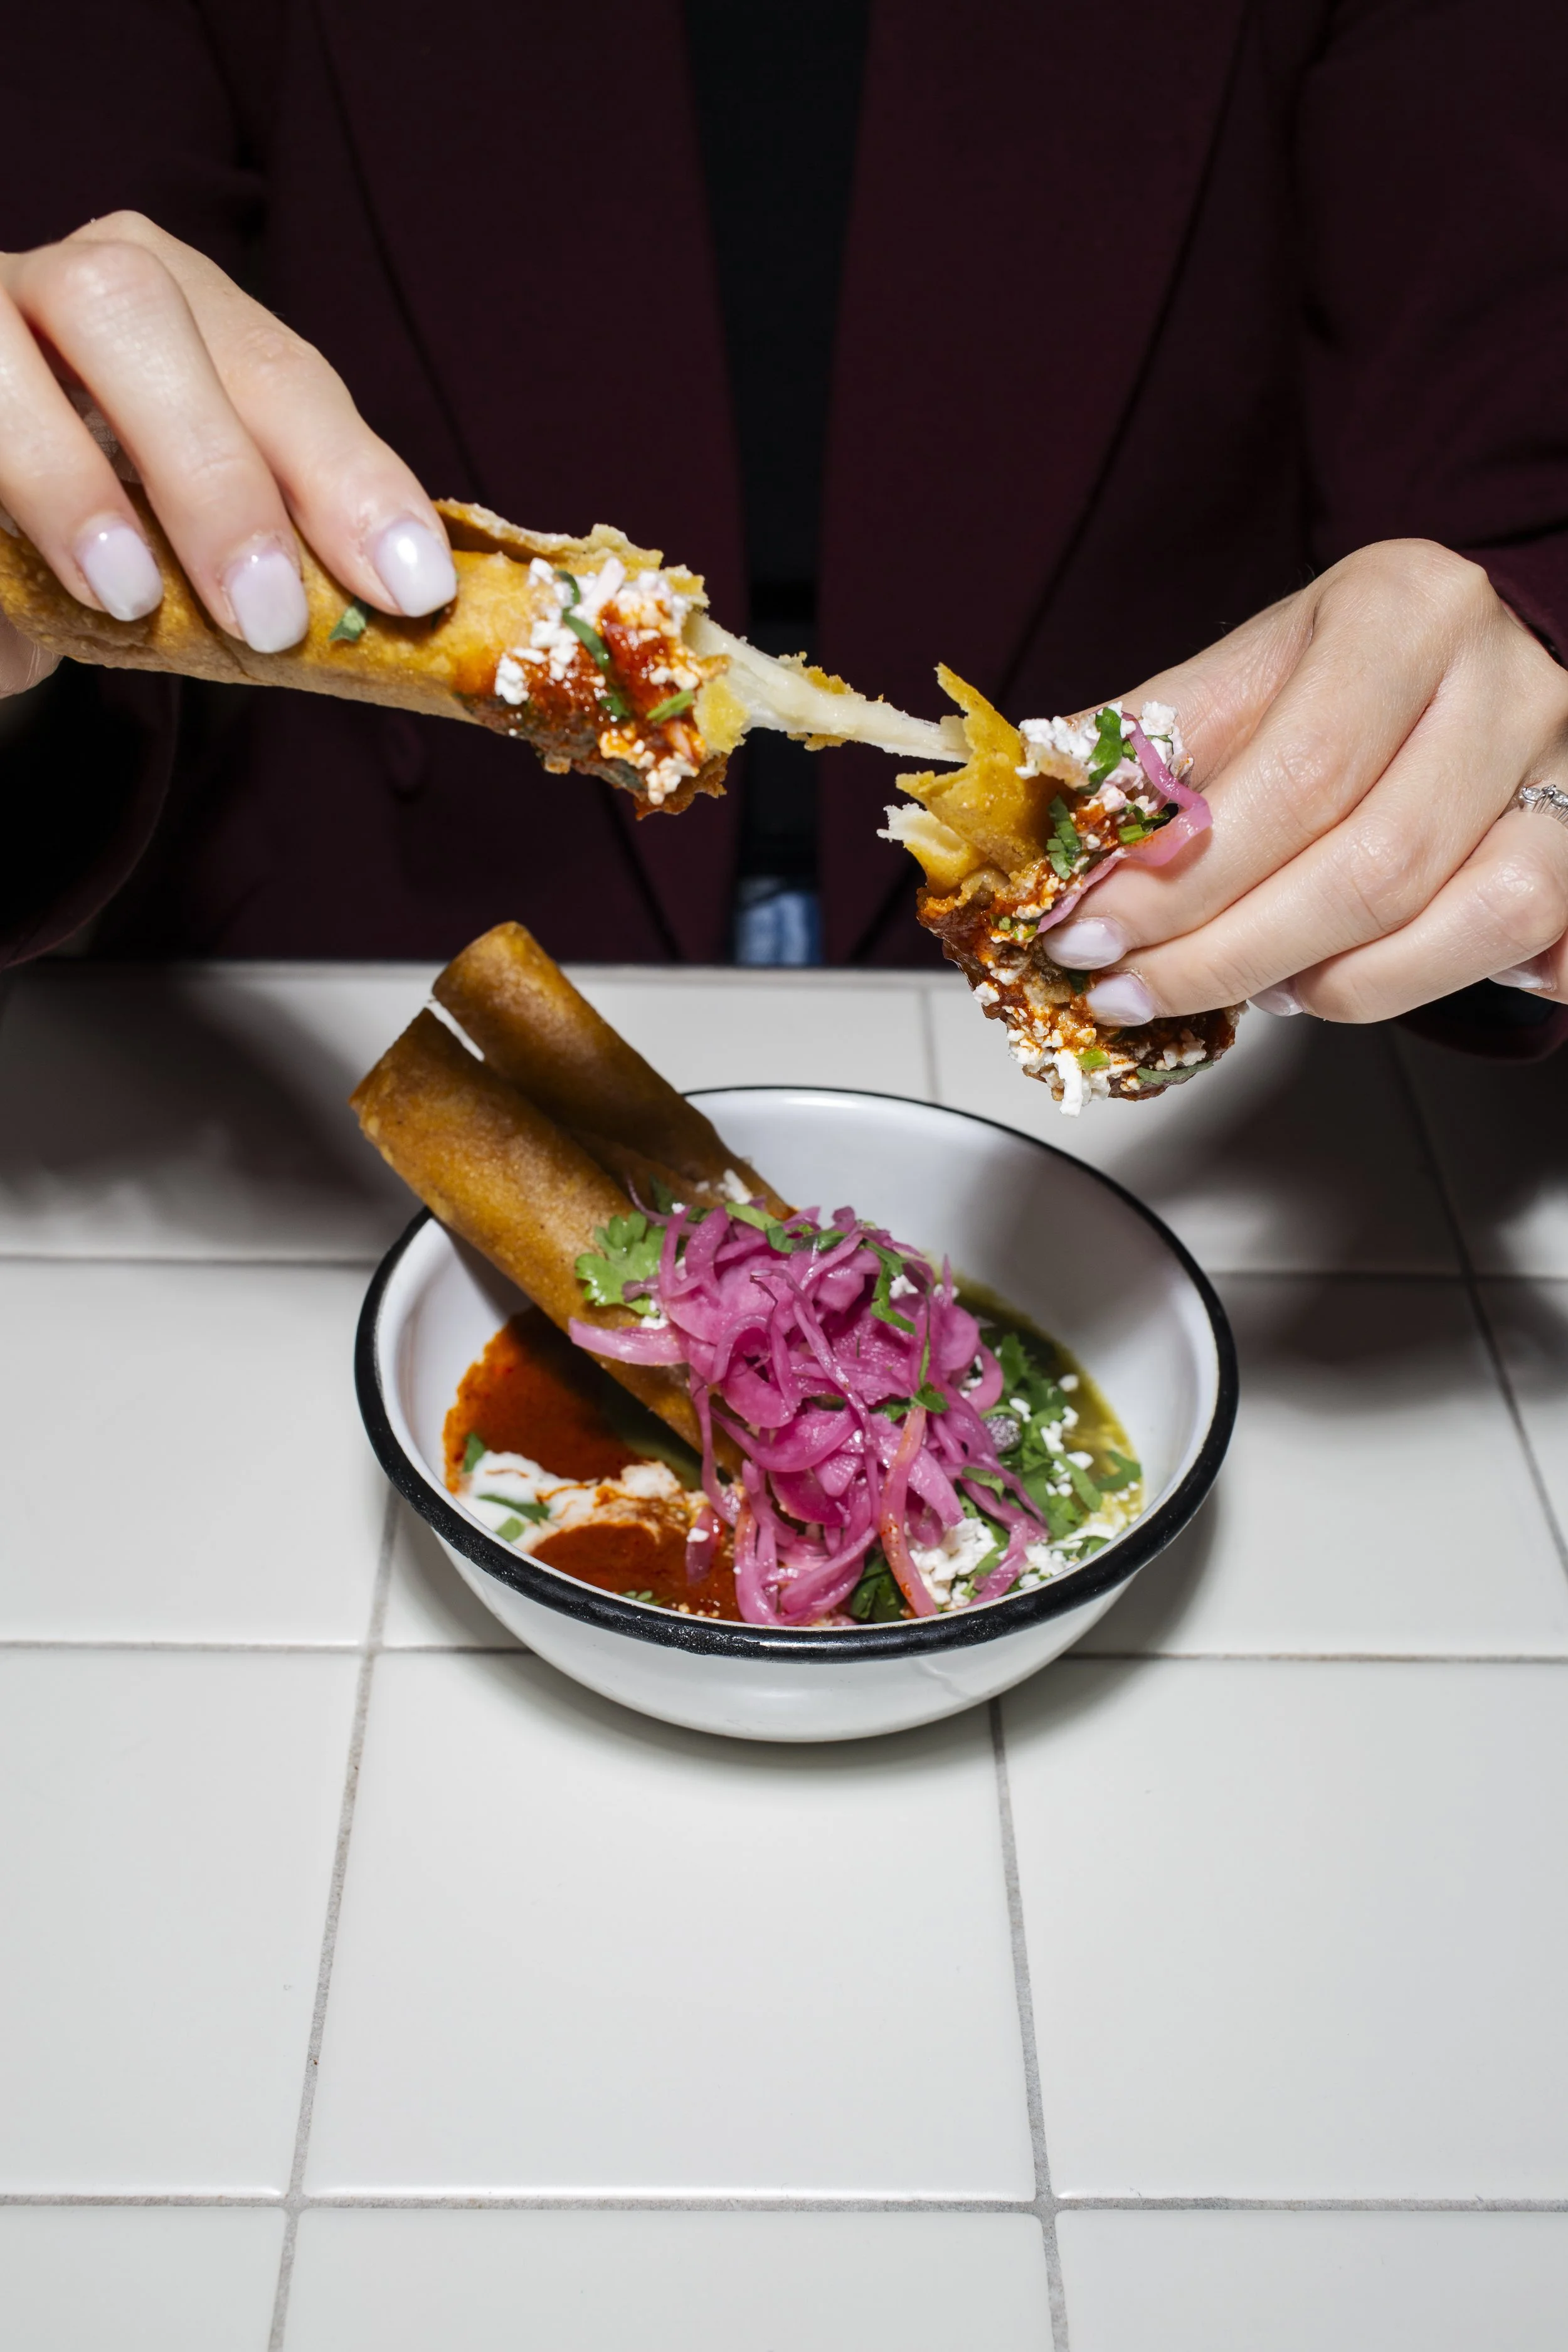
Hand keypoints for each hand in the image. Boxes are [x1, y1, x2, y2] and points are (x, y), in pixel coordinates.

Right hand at [0, 211, 455, 685]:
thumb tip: (405, 610)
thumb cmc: (94, 554)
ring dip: (75, 481)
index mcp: (170, 306)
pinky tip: (44, 588)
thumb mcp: (196, 551)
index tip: (414, 584)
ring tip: (134, 597)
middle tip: (271, 616)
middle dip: (216, 470)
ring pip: (3, 348)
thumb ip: (280, 556)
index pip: (273, 366)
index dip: (345, 470)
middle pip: (136, 310)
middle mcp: (59, 284)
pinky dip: (5, 498)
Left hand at [1045, 541, 1567, 1018]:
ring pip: (1467, 923)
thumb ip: (1148, 741)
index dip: (1181, 875)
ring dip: (1332, 985)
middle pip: (1371, 866)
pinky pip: (1547, 954)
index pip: (1293, 775)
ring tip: (1247, 988)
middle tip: (1130, 986)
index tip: (1086, 927)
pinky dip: (1443, 987)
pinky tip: (1357, 982)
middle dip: (1226, 952)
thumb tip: (1033, 810)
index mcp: (1405, 611)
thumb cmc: (1357, 667)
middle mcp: (1507, 684)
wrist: (1487, 647)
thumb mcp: (1250, 667)